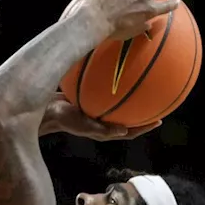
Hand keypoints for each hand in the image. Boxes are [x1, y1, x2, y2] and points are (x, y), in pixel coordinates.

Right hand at [41, 93, 161, 140]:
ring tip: (143, 87)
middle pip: (128, 118)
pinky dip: (114, 86)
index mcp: (104, 130)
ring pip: (118, 106)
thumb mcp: (83, 125)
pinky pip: (106, 93)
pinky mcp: (88, 100)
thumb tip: (124, 131)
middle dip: (143, 113)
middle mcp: (102, 120)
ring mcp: (96, 110)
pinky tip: (118, 73)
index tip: (159, 121)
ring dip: (131, 99)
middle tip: (158, 105)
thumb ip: (102, 129)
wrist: (45, 108)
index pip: (129, 131)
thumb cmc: (63, 118)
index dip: (144, 128)